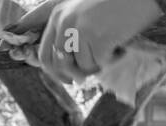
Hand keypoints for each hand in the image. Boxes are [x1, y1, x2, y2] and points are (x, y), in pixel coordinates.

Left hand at [14, 0, 163, 82]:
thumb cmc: (117, 3)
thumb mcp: (83, 11)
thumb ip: (68, 33)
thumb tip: (62, 66)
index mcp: (58, 15)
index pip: (44, 54)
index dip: (54, 71)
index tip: (66, 79)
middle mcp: (65, 23)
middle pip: (61, 65)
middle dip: (75, 74)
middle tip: (91, 73)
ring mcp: (81, 31)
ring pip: (82, 67)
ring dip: (99, 64)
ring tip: (112, 47)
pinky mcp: (99, 40)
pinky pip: (100, 64)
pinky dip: (112, 59)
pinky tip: (121, 45)